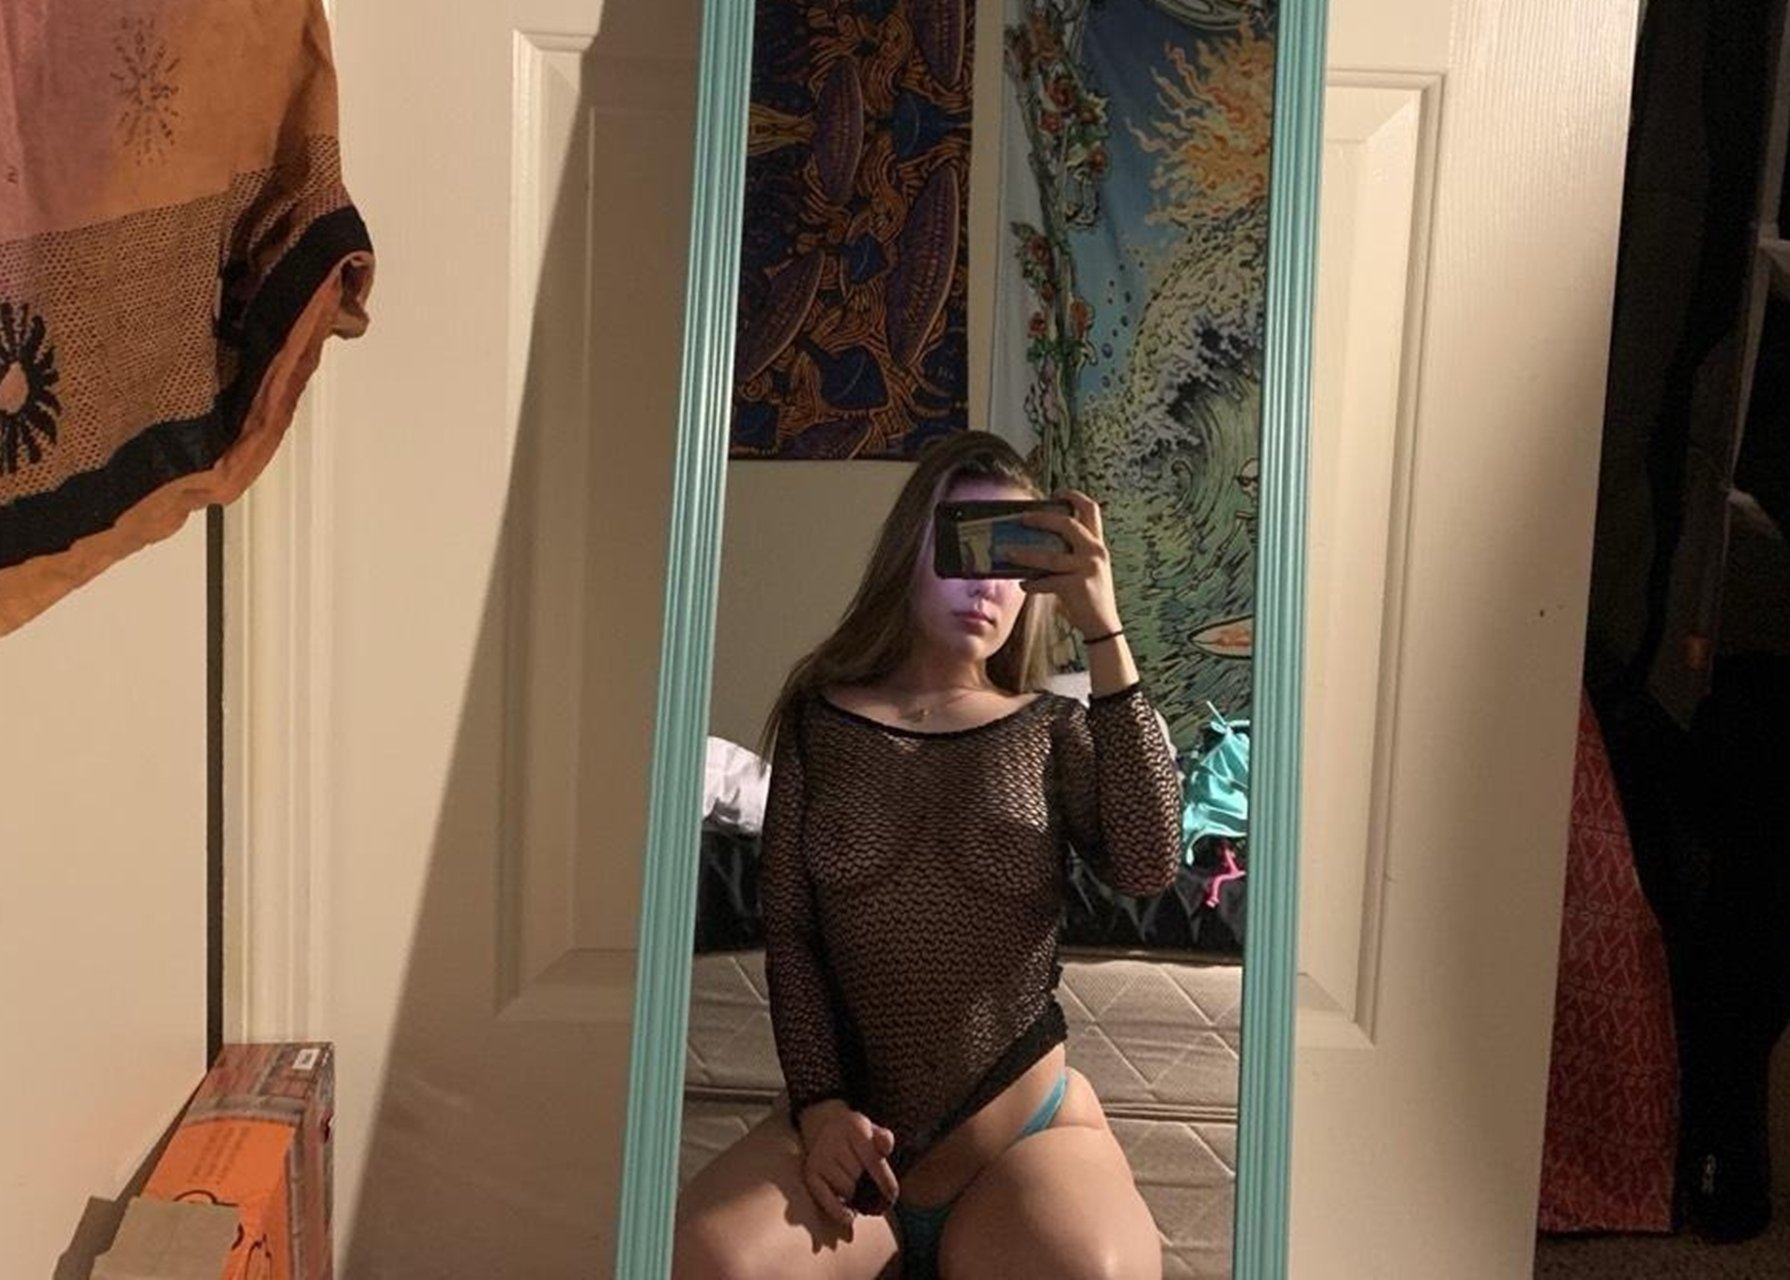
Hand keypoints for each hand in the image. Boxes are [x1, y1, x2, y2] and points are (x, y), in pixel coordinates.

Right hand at [796, 1100, 899, 1226]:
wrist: (825, 1126)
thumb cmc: (856, 1135)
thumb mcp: (872, 1130)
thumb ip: (884, 1139)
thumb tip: (886, 1147)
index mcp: (854, 1127)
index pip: (873, 1160)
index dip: (885, 1181)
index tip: (892, 1196)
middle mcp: (833, 1140)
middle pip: (859, 1177)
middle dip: (869, 1187)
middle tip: (875, 1193)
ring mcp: (819, 1157)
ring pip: (846, 1190)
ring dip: (856, 1196)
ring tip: (859, 1193)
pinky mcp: (810, 1173)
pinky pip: (825, 1199)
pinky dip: (838, 1211)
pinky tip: (850, 1216)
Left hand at [1012, 489, 1122, 637]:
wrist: (1103, 625)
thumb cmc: (1088, 596)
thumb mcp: (1085, 569)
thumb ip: (1071, 554)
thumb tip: (1036, 543)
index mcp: (1097, 544)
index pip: (1091, 510)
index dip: (1074, 496)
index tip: (1056, 493)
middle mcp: (1096, 552)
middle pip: (1068, 524)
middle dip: (1042, 518)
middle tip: (1022, 518)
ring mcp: (1087, 568)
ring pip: (1050, 556)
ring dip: (1025, 553)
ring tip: (1007, 552)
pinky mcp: (1077, 586)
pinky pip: (1048, 581)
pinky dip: (1033, 583)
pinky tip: (1024, 585)